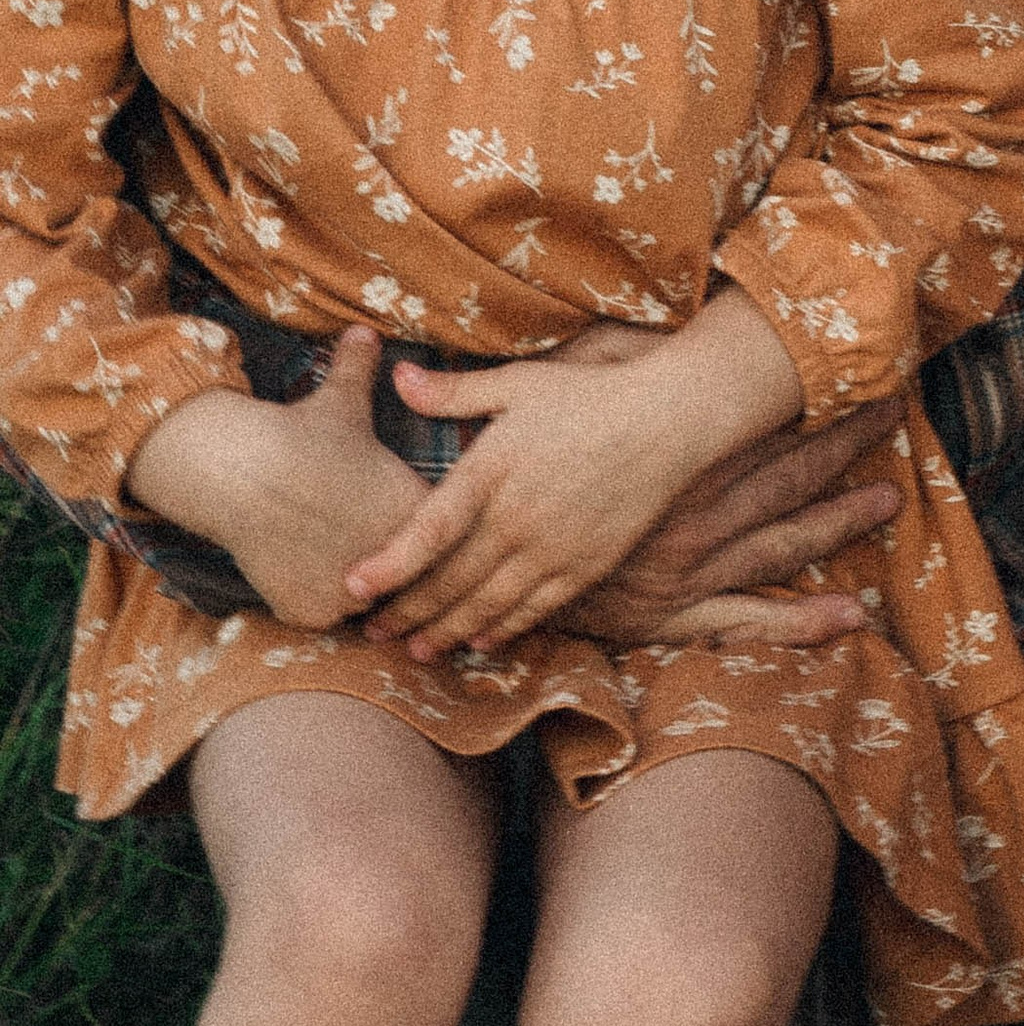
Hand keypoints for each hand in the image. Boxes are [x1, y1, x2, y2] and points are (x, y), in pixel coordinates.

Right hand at [124, 330, 418, 631]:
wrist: (239, 470)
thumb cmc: (298, 431)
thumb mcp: (340, 400)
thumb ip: (361, 370)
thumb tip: (363, 330)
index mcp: (421, 512)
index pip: (448, 538)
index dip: (431, 531)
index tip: (399, 517)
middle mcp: (400, 560)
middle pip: (412, 577)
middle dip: (403, 567)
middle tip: (364, 543)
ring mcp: (357, 593)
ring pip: (368, 601)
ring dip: (363, 590)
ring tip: (337, 560)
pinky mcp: (315, 614)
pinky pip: (323, 615)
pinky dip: (316, 600)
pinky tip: (303, 572)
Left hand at [348, 288, 803, 656]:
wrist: (667, 421)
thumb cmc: (589, 396)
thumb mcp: (518, 384)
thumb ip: (454, 392)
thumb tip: (397, 376)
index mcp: (493, 469)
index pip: (430, 530)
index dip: (390, 565)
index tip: (354, 587)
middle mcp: (518, 517)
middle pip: (451, 579)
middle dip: (407, 611)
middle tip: (370, 633)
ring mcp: (553, 547)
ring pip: (489, 603)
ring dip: (448, 631)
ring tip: (417, 650)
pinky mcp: (586, 565)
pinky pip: (535, 608)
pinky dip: (504, 629)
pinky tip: (481, 641)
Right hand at [545, 329, 902, 650]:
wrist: (475, 565)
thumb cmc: (513, 476)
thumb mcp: (551, 397)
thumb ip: (604, 356)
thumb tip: (646, 316)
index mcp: (668, 466)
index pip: (757, 425)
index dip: (809, 400)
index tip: (854, 370)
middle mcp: (689, 519)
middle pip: (783, 478)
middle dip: (841, 445)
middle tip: (894, 414)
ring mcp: (686, 574)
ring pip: (778, 543)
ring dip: (837, 522)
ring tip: (888, 502)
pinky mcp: (671, 618)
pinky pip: (747, 623)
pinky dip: (801, 623)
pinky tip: (850, 617)